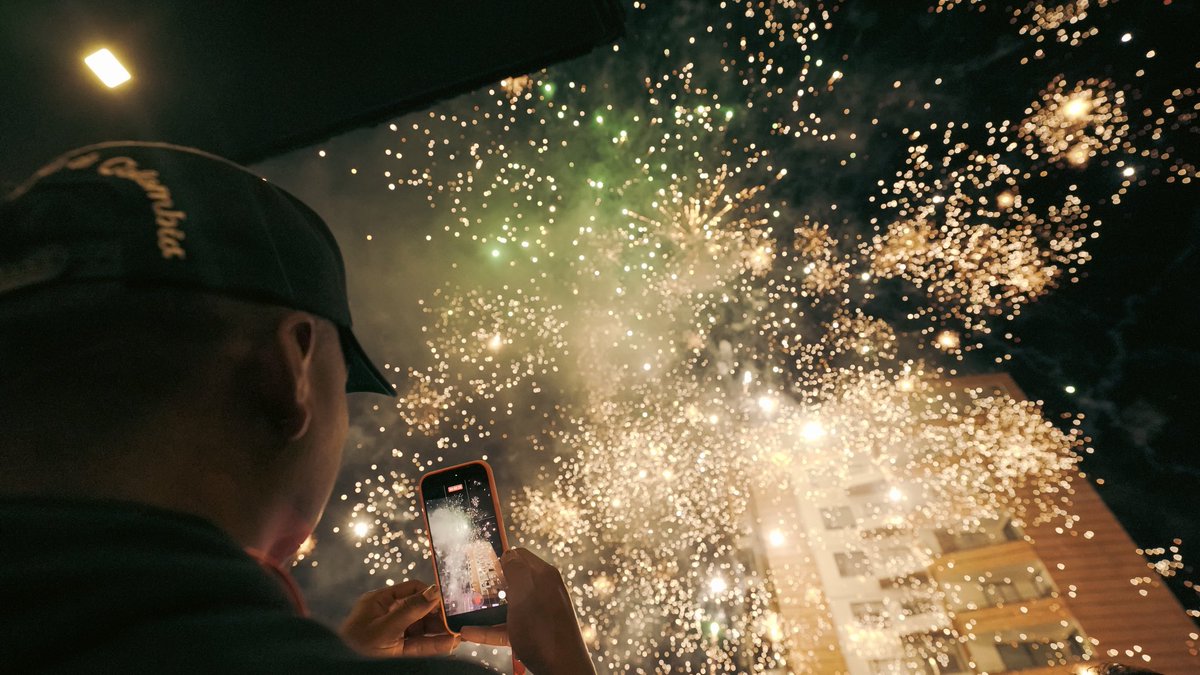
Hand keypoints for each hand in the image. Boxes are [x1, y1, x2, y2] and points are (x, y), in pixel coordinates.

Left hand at [339, 579, 459, 656]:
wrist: (342, 670)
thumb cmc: (356, 646)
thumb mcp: (385, 628)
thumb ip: (410, 610)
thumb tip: (435, 591)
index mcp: (380, 602)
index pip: (411, 589)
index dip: (430, 593)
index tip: (449, 599)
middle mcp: (388, 615)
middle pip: (420, 609)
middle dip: (439, 614)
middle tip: (459, 618)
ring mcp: (393, 633)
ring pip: (422, 628)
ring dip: (440, 631)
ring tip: (459, 633)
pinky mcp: (397, 651)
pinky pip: (420, 645)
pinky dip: (435, 644)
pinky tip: (450, 644)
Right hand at [460, 548, 594, 674]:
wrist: (564, 670)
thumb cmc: (544, 632)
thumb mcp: (525, 596)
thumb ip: (516, 571)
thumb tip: (509, 553)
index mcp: (544, 575)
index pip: (520, 555)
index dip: (500, 558)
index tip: (479, 565)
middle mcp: (544, 590)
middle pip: (512, 580)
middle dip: (491, 584)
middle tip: (470, 588)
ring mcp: (539, 612)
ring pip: (508, 604)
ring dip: (487, 608)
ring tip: (465, 610)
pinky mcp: (534, 632)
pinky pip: (509, 626)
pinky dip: (490, 629)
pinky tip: (469, 633)